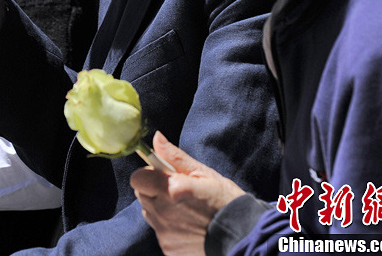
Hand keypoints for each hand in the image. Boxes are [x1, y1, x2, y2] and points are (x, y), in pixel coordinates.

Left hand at [130, 132, 245, 255]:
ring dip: (160, 208)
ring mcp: (165, 233)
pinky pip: (160, 231)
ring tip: (186, 210)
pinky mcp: (168, 249)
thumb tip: (156, 138)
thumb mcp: (204, 173)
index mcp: (171, 189)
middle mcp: (163, 212)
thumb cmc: (226, 201)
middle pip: (142, 194)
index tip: (163, 175)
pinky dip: (169, 227)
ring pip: (149, 213)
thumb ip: (175, 157)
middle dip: (154, 189)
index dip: (149, 174)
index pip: (138, 178)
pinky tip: (189, 226)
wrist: (244, 237)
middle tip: (176, 191)